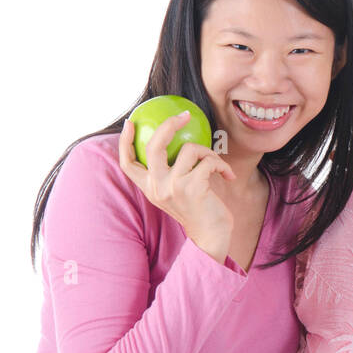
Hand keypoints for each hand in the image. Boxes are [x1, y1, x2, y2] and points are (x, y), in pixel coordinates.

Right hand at [119, 113, 236, 262]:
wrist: (212, 237)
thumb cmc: (199, 211)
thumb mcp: (179, 192)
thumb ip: (172, 173)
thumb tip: (177, 144)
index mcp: (150, 188)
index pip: (127, 163)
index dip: (125, 141)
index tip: (131, 122)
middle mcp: (157, 187)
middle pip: (154, 146)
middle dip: (168, 125)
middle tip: (183, 115)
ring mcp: (173, 187)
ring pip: (190, 149)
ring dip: (209, 153)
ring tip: (217, 165)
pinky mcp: (192, 187)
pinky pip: (209, 161)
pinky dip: (221, 165)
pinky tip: (228, 176)